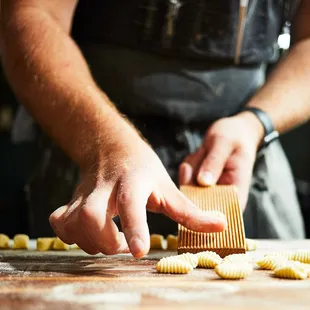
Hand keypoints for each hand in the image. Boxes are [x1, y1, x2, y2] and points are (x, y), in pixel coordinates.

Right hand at [49, 117, 226, 257]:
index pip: (131, 203)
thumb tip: (222, 225)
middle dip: (104, 241)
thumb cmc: (143, 169)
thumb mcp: (168, 186)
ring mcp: (85, 192)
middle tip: (121, 245)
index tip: (136, 251)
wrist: (112, 147)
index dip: (133, 227)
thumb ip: (191, 211)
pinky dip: (69, 235)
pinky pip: (59, 221)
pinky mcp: (71, 198)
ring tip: (109, 241)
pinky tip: (88, 234)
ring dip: (89, 242)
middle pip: (90, 215)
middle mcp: (106, 186)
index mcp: (133, 181)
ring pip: (72, 222)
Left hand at [179, 112, 263, 209]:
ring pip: (188, 188)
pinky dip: (189, 164)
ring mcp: (208, 191)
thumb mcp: (224, 144)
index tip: (196, 189)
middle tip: (201, 156)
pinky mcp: (198, 183)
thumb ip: (214, 162)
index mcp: (236, 193)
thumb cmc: (234, 136)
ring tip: (204, 152)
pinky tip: (200, 154)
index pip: (221, 215)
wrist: (234, 131)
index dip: (205, 212)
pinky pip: (185, 178)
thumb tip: (203, 182)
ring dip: (192, 168)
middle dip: (193, 180)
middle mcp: (221, 197)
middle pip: (198, 203)